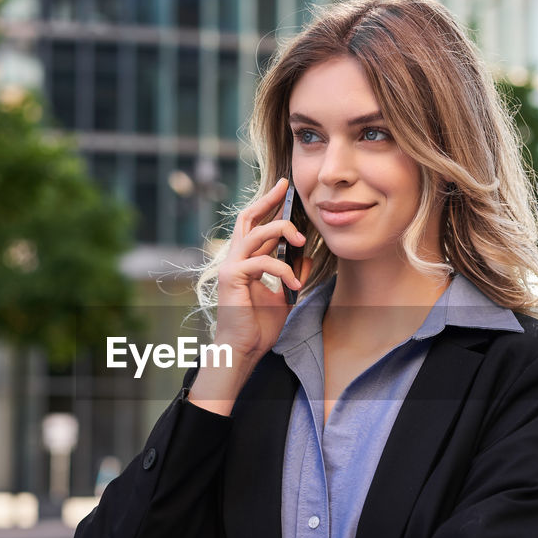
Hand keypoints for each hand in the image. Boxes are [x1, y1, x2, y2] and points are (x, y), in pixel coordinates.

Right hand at [189, 179, 311, 414]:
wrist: (243, 349)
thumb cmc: (259, 327)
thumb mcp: (284, 297)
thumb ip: (292, 274)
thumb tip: (306, 257)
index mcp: (246, 260)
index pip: (255, 224)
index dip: (268, 205)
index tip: (285, 189)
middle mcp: (236, 258)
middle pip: (248, 217)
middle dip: (268, 200)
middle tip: (286, 187)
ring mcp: (231, 266)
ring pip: (257, 233)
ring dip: (282, 231)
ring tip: (301, 241)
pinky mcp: (233, 278)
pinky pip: (262, 262)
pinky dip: (283, 270)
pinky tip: (295, 284)